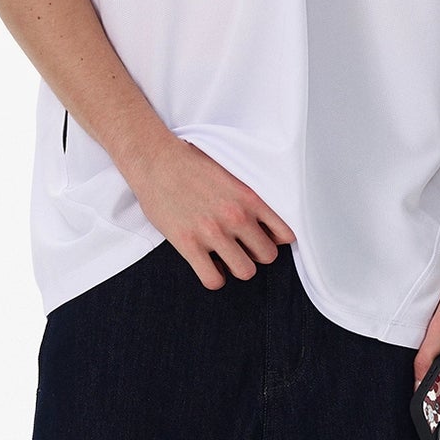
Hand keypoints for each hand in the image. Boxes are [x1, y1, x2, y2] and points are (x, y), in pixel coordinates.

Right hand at [126, 132, 297, 290]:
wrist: (155, 160)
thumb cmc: (191, 164)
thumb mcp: (230, 174)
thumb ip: (247, 198)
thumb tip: (259, 221)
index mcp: (249, 198)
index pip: (284, 234)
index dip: (274, 240)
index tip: (262, 238)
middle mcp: (235, 216)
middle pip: (267, 256)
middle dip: (256, 255)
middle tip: (241, 247)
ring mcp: (212, 232)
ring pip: (245, 272)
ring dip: (236, 268)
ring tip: (224, 256)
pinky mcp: (188, 244)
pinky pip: (213, 280)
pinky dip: (214, 278)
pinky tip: (208, 264)